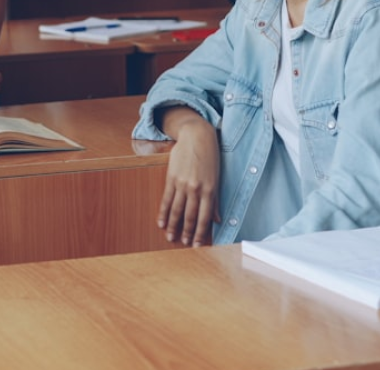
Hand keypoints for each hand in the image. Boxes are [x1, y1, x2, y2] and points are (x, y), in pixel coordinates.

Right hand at [157, 111, 220, 246]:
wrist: (197, 136)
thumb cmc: (210, 156)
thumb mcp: (216, 178)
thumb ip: (215, 200)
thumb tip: (218, 220)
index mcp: (209, 190)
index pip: (204, 217)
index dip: (200, 232)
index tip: (196, 244)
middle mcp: (195, 189)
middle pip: (189, 216)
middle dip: (186, 232)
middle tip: (182, 244)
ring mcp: (182, 184)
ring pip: (176, 210)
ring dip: (173, 225)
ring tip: (170, 237)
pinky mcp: (171, 178)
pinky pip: (166, 199)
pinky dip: (163, 212)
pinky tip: (161, 222)